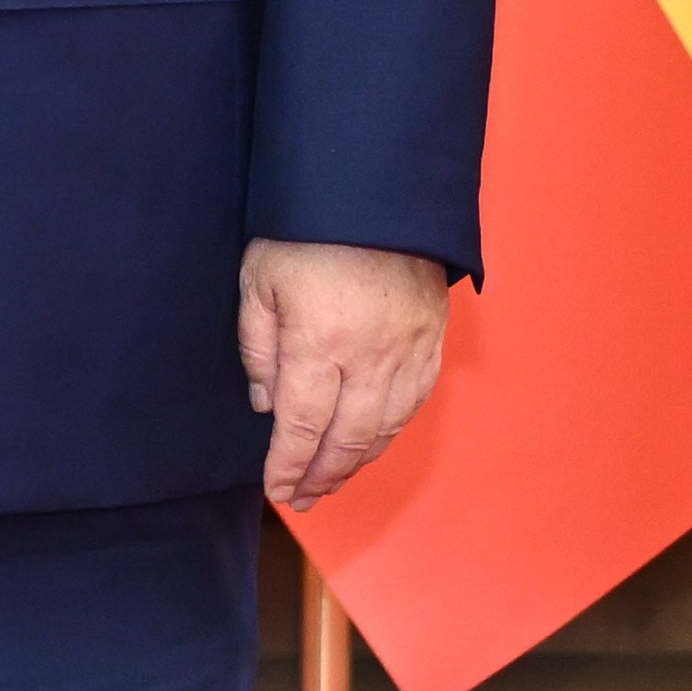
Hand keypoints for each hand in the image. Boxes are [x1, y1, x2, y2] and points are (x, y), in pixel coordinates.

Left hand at [239, 238, 449, 509]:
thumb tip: (266, 404)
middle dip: (322, 476)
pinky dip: (390, 432)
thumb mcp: (258, 277)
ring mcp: (407, 351)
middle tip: (302, 499)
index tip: (277, 490)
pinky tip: (371, 442)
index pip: (301, 425)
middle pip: (347, 439)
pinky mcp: (432, 340)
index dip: (289, 465)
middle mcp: (368, 357)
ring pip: (384, 428)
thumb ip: (258, 345)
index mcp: (318, 342)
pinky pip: (413, 403)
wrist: (376, 191)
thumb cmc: (305, 230)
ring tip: (331, 480)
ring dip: (357, 462)